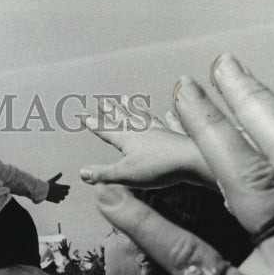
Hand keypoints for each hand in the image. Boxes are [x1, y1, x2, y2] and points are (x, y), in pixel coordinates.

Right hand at [45, 172, 68, 202]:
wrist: (42, 191)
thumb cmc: (47, 185)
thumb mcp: (52, 180)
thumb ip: (57, 177)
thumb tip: (61, 173)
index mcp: (61, 187)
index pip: (68, 187)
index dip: (67, 187)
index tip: (65, 187)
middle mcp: (61, 192)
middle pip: (67, 193)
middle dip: (65, 192)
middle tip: (63, 191)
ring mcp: (58, 197)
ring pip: (63, 198)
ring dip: (62, 196)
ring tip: (59, 195)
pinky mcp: (54, 200)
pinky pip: (58, 201)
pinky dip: (57, 200)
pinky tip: (55, 198)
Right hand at [79, 101, 212, 187]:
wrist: (191, 160)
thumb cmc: (158, 168)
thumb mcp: (124, 174)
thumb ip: (103, 173)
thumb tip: (82, 173)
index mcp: (127, 139)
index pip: (106, 130)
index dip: (94, 124)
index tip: (83, 115)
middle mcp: (142, 131)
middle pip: (123, 118)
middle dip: (111, 111)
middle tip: (103, 101)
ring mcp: (160, 131)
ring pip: (142, 117)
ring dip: (132, 109)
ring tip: (126, 100)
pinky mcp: (175, 136)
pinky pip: (166, 123)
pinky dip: (164, 117)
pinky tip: (167, 113)